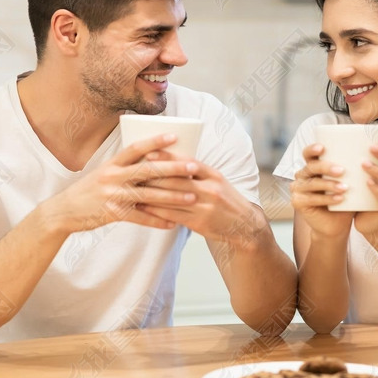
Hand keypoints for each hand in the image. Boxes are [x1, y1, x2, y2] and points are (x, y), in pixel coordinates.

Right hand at [50, 135, 201, 233]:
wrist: (64, 211)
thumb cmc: (88, 190)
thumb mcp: (103, 172)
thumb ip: (124, 166)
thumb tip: (151, 158)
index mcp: (112, 164)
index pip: (136, 148)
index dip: (155, 142)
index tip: (175, 137)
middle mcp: (113, 177)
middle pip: (148, 170)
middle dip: (173, 168)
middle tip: (193, 166)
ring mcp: (114, 196)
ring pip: (149, 195)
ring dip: (172, 196)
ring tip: (192, 195)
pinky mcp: (113, 214)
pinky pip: (140, 218)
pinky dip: (157, 221)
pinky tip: (172, 223)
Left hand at [136, 161, 263, 247]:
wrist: (243, 225)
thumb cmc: (226, 200)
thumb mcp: (217, 181)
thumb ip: (198, 173)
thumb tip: (172, 161)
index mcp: (214, 175)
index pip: (188, 162)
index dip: (168, 157)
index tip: (149, 152)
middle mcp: (210, 189)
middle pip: (177, 180)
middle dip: (154, 174)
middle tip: (134, 169)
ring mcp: (204, 207)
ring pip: (172, 198)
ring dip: (151, 193)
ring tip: (133, 188)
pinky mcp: (199, 223)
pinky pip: (173, 216)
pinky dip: (156, 211)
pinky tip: (144, 207)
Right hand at [289, 142, 353, 240]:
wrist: (336, 226)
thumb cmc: (344, 200)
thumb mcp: (348, 183)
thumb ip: (352, 170)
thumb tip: (370, 153)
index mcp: (312, 167)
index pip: (308, 154)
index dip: (312, 149)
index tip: (323, 148)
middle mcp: (302, 175)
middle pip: (311, 167)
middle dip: (326, 167)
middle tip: (342, 170)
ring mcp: (298, 188)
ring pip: (313, 183)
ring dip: (329, 185)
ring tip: (345, 188)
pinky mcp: (298, 202)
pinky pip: (313, 198)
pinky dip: (327, 199)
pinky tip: (340, 199)